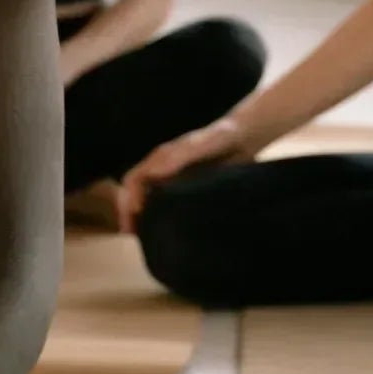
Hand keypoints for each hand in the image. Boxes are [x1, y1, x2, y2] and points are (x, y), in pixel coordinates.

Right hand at [116, 117, 256, 232]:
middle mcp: (162, 169)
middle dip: (130, 212)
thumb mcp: (201, 144)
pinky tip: (170, 231)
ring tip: (146, 237)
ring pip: (149, 199)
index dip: (128, 201)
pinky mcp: (188, 187)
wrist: (244, 136)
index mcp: (161, 158)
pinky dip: (162, 216)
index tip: (132, 220)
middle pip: (135, 192)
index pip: (133, 180)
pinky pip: (168, 203)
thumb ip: (179, 157)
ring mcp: (174, 178)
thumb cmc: (222, 136)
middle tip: (133, 235)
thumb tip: (154, 173)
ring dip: (144, 216)